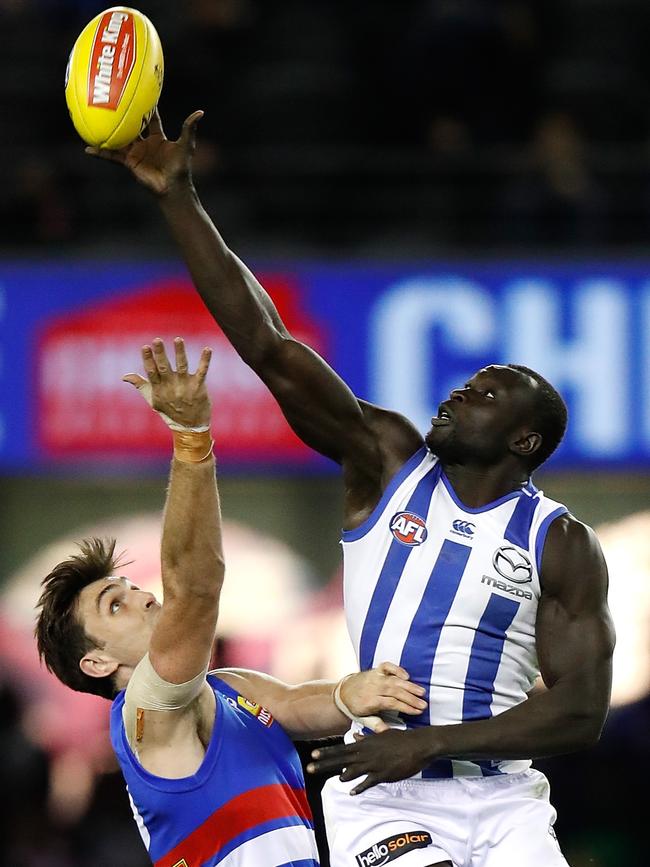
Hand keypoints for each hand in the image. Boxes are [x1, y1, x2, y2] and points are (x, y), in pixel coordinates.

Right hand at [85, 109, 202, 195]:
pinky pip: (112, 156)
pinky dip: (101, 152)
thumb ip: (189, 129)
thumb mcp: (185, 146)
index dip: (146, 105)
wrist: (172, 188)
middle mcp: (145, 143)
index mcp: (158, 138)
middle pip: (131, 124)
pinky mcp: (129, 162)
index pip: (150, 118)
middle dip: (123, 113)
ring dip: (107, 129)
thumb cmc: (180, 168)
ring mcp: (136, 153)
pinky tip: (88, 148)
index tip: (139, 90)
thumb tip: (199, 112)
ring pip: (119, 137)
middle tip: (112, 98)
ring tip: (93, 118)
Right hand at [123, 337, 211, 427]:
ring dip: (180, 352)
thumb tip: (124, 376)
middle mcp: (171, 387)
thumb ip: (140, 385)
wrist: (190, 427)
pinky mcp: (198, 387)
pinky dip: (205, 360)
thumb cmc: (170, 412)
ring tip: (178, 339)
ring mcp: (185, 386)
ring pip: (182, 366)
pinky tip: (207, 349)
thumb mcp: (153, 400)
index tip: (145, 346)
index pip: (151, 372)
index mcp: (159, 389)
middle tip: (157, 340)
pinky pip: (202, 371)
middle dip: (160, 353)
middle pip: (164, 367)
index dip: (148, 359)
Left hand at [307, 727, 432, 794]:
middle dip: (324, 764)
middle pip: (341, 760)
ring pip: (353, 772)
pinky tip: (352, 792)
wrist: (417, 745)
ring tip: (335, 780)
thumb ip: (366, 738)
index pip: (341, 748)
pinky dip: (359, 787)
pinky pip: (368, 782)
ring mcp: (374, 765)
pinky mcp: (383, 775)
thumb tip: (355, 737)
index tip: (313, 754)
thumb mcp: (381, 736)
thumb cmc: (400, 739)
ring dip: (343, 776)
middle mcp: (366, 754)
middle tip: (309, 767)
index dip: (327, 752)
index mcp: (365, 744)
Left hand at [341, 662, 426, 724]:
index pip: (392, 703)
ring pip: (395, 680)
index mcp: (371, 701)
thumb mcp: (363, 719)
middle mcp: (374, 687)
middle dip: (411, 698)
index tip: (417, 711)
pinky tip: (407, 676)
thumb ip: (376, 724)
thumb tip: (387, 731)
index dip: (406, 707)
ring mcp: (375, 677)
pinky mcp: (376, 670)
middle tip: (423, 704)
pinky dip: (397, 669)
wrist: (343, 693)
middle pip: (396, 692)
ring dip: (409, 686)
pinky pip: (387, 666)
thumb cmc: (356, 707)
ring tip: (421, 692)